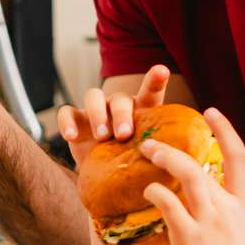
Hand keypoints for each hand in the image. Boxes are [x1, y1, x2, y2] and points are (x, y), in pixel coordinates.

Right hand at [56, 65, 170, 167]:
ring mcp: (96, 110)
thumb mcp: (145, 158)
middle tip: (124, 135)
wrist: (104, 174)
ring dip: (98, 115)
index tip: (162, 71)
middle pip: (120, 99)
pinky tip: (70, 136)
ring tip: (101, 137)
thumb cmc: (131, 163)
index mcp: (141, 111)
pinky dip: (67, 122)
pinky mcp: (76, 119)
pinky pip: (67, 112)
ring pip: (93, 96)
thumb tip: (177, 168)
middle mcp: (118, 106)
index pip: (150, 92)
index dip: (155, 80)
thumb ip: (157, 155)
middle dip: (122, 115)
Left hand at [138, 108, 244, 244]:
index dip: (225, 130)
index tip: (210, 111)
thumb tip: (198, 202)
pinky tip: (146, 192)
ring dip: (164, 158)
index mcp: (241, 206)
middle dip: (174, 148)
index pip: (238, 157)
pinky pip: (169, 203)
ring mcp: (209, 222)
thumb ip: (222, 216)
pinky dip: (155, 191)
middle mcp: (227, 208)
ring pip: (187, 173)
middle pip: (201, 162)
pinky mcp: (190, 238)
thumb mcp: (238, 238)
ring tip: (145, 153)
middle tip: (151, 142)